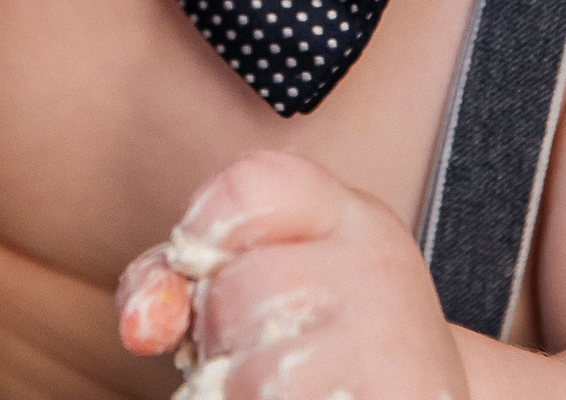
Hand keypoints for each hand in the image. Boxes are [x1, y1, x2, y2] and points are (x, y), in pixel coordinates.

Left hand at [117, 151, 470, 399]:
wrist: (424, 396)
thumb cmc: (326, 345)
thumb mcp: (269, 281)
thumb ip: (183, 281)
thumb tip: (142, 326)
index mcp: (348, 216)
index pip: (251, 186)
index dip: (204, 225)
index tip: (201, 261)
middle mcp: (376, 267)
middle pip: (235, 292)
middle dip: (221, 335)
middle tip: (263, 347)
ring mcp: (388, 341)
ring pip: (250, 372)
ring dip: (243, 389)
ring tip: (289, 383)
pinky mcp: (392, 394)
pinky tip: (311, 395)